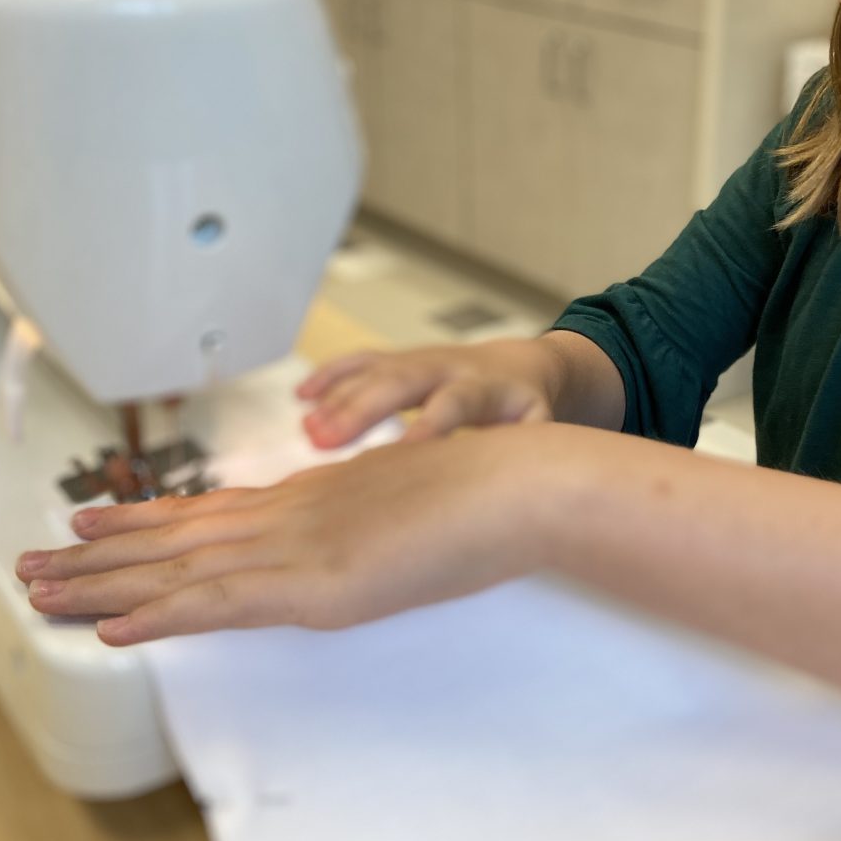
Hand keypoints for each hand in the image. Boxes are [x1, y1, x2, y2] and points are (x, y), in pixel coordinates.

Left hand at [16, 427, 556, 645]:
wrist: (520, 479)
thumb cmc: (484, 490)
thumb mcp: (413, 504)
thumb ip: (366, 521)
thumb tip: (348, 541)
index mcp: (317, 496)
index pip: (214, 510)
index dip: (150, 519)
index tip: (99, 522)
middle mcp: (295, 511)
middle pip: (181, 532)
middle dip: (105, 550)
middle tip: (38, 560)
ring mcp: (302, 544)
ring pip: (182, 566)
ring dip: (107, 582)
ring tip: (44, 589)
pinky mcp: (319, 582)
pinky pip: (222, 603)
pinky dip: (162, 617)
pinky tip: (115, 627)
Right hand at [296, 339, 559, 448]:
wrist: (523, 366)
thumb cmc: (525, 410)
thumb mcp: (538, 428)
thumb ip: (525, 448)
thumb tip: (510, 483)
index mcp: (485, 389)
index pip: (454, 404)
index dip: (428, 426)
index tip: (399, 454)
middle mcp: (447, 368)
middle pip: (401, 383)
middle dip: (361, 410)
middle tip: (323, 441)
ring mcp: (419, 360)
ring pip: (375, 371)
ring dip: (338, 397)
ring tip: (306, 429)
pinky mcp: (400, 358)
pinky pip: (361, 360)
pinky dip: (331, 374)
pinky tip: (302, 395)